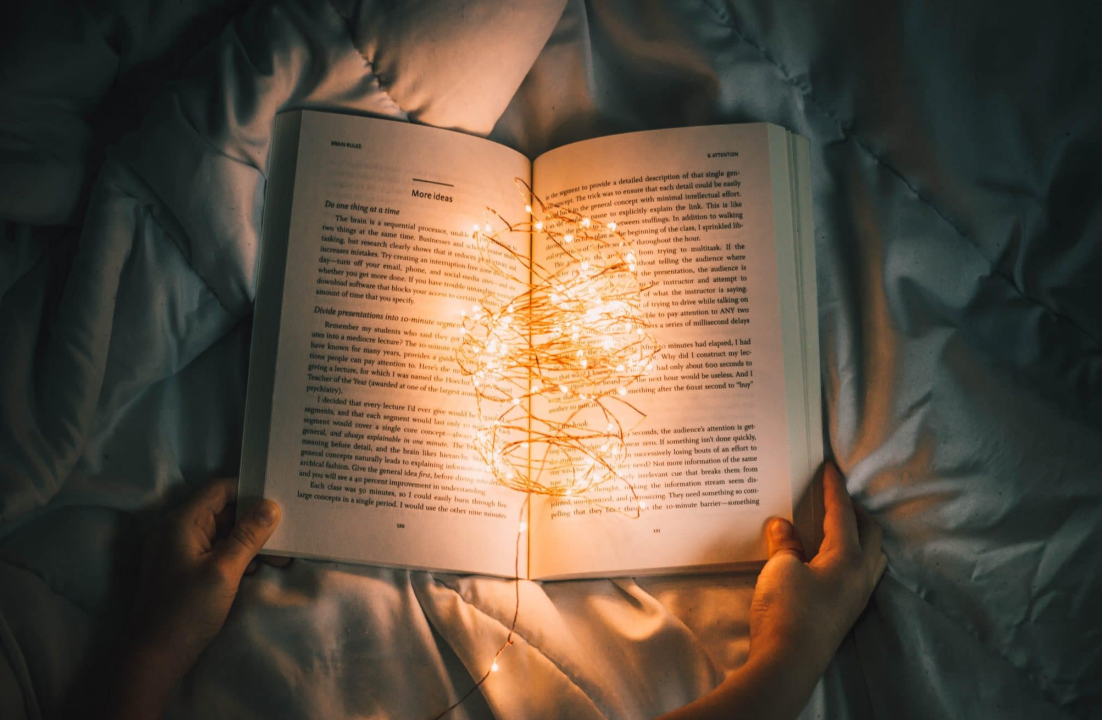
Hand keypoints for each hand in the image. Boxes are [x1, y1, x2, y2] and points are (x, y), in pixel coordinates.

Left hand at [108, 478, 285, 718]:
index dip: (250, 489)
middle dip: (256, 519)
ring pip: (223, 533)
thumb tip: (271, 506)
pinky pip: (217, 550)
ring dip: (251, 540)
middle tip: (289, 529)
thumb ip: (248, 535)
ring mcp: (181, 550)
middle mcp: (179, 530)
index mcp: (182, 522)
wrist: (155, 657)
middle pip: (223, 510)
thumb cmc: (187, 610)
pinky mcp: (187, 568)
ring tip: (282, 555)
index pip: (220, 489)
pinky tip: (262, 566)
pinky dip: (239, 555)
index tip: (281, 496)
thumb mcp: (224, 570)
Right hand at [748, 461, 886, 679]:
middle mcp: (861, 575)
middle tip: (836, 497)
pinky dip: (851, 557)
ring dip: (859, 536)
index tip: (831, 469)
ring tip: (839, 527)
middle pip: (869, 533)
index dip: (835, 489)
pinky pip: (860, 573)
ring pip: (871, 556)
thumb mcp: (780, 568)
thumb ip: (785, 543)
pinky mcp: (846, 613)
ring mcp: (857, 597)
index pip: (844, 514)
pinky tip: (831, 560)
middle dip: (855, 511)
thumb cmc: (787, 610)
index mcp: (849, 557)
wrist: (787, 662)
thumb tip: (783, 525)